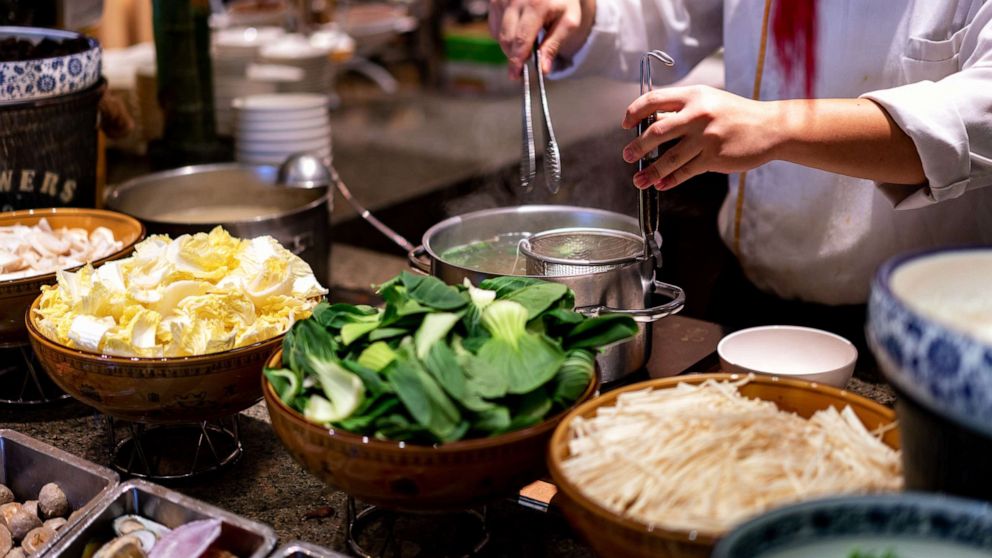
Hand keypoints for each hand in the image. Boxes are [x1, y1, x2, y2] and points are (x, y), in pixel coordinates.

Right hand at [488, 0, 594, 77]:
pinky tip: (518, 28)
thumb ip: (554, 45)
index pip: (521, 39)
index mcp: (536, 5)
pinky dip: (504, 34)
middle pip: (507, 39)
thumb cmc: (563, 1)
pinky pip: (495, 26)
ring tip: (527, 39)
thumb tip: (543, 70)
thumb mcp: (568, 22)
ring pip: (499, 34)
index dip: (517, 60)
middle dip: (514, 55)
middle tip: (525, 61)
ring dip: (510, 45)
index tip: (515, 75)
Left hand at [620, 86, 781, 189]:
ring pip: (669, 158)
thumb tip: (650, 123)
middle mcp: (698, 114)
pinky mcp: (714, 157)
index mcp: (693, 96)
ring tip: (638, 180)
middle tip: (627, 156)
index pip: (653, 100)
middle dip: (637, 147)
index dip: (634, 112)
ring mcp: (706, 137)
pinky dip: (670, 180)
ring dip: (650, 171)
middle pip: (656, 132)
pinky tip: (661, 184)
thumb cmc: (736, 114)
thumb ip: (681, 110)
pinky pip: (685, 171)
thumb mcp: (708, 101)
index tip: (626, 125)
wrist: (771, 127)